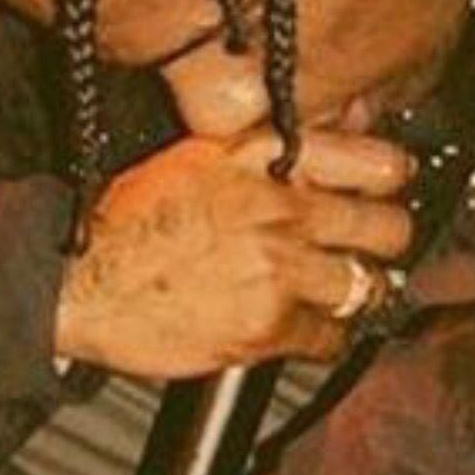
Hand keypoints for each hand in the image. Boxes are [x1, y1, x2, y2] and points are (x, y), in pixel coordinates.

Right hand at [53, 123, 413, 376]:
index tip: (392, 189)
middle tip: (375, 248)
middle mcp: (280, 204)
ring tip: (341, 291)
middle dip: (386, 240)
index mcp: (264, 154)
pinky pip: (330, 336)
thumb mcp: (202, 158)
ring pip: (366, 284)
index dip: (393, 179)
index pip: (375, 161)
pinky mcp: (267, 323)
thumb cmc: (132, 221)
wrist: (80, 283)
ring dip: (357, 291)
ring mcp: (277, 265)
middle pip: (386, 226)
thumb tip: (344, 136)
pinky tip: (308, 328)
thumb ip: (271, 151)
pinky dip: (325, 337)